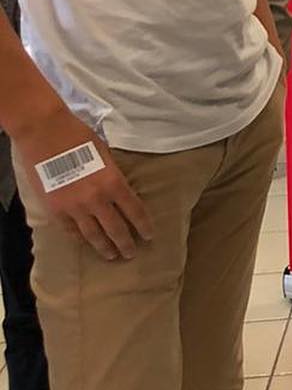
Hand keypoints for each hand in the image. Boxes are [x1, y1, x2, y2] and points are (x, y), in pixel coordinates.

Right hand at [14, 109, 151, 262]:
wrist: (45, 133)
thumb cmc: (79, 136)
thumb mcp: (105, 153)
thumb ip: (113, 173)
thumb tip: (119, 187)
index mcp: (113, 182)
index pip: (134, 211)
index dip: (143, 226)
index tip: (149, 236)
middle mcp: (96, 199)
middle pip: (115, 228)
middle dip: (126, 243)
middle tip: (132, 253)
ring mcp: (74, 207)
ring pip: (93, 235)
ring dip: (104, 247)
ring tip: (112, 255)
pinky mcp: (55, 210)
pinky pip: (70, 230)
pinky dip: (80, 238)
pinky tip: (86, 243)